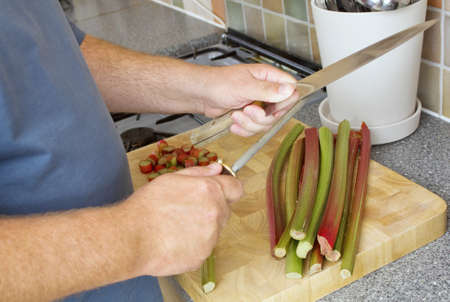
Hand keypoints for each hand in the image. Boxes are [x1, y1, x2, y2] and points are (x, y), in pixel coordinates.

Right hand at [124, 163, 242, 275]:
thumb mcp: (171, 179)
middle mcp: (215, 213)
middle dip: (211, 209)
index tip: (222, 192)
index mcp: (209, 191)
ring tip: (176, 227)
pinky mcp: (202, 256)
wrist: (132, 237)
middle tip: (187, 210)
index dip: (229, 189)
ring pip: (214, 230)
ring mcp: (211, 237)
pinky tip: (175, 240)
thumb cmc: (147, 207)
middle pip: (225, 210)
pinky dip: (193, 245)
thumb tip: (216, 169)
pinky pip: (203, 248)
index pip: (236, 188)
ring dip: (201, 228)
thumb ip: (199, 172)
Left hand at [202, 64, 298, 136]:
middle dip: (262, 117)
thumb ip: (268, 90)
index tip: (271, 107)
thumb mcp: (244, 86)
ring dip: (250, 124)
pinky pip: (255, 128)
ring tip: (236, 115)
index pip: (291, 91)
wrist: (201, 95)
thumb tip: (289, 90)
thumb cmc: (218, 83)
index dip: (284, 103)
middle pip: (279, 112)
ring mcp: (258, 104)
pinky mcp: (249, 116)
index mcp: (268, 77)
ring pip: (266, 123)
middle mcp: (266, 91)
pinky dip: (244, 129)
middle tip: (247, 111)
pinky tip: (234, 123)